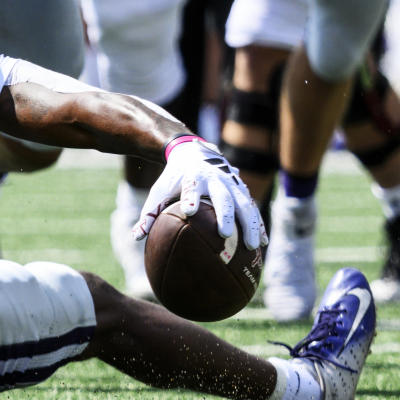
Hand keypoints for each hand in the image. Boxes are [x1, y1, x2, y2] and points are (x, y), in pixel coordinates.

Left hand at [132, 136, 266, 249]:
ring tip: (250, 246)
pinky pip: (252, 208)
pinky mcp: (242, 189)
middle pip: (222, 197)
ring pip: (244, 204)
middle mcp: (215, 179)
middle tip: (224, 234)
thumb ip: (149, 213)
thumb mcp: (159, 190)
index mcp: (193, 177)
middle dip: (224, 215)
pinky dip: (258, 224)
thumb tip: (136, 238)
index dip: (191, 197)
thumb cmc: (174, 178)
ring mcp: (232, 183)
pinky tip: (262, 243)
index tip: (189, 211)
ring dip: (248, 224)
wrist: (194, 153)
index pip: (191, 187)